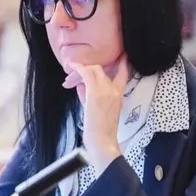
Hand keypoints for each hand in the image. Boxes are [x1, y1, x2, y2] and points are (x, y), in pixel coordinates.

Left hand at [62, 56, 129, 174]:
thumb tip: (81, 86)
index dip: (123, 64)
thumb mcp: (100, 109)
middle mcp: (114, 89)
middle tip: (79, 68)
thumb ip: (91, 96)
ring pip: (94, 69)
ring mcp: (105, 89)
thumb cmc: (101, 129)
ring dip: (82, 68)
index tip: (122, 56)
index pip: (124, 74)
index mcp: (119, 95)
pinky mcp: (95, 91)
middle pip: (103, 69)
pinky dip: (77, 68)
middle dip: (91, 67)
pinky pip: (85, 73)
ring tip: (72, 68)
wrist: (102, 139)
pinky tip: (71, 66)